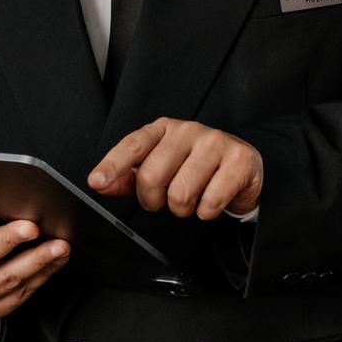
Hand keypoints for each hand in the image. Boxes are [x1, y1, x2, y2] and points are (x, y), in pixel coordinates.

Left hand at [89, 120, 262, 220]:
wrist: (243, 168)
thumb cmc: (195, 168)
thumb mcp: (160, 169)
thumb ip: (128, 178)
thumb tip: (100, 183)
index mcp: (163, 130)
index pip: (133, 145)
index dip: (113, 165)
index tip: (97, 181)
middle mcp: (188, 130)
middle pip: (152, 176)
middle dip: (154, 201)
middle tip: (166, 200)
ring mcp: (215, 142)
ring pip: (181, 193)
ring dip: (183, 209)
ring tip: (193, 199)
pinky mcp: (239, 160)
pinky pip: (210, 202)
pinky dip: (207, 212)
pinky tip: (213, 200)